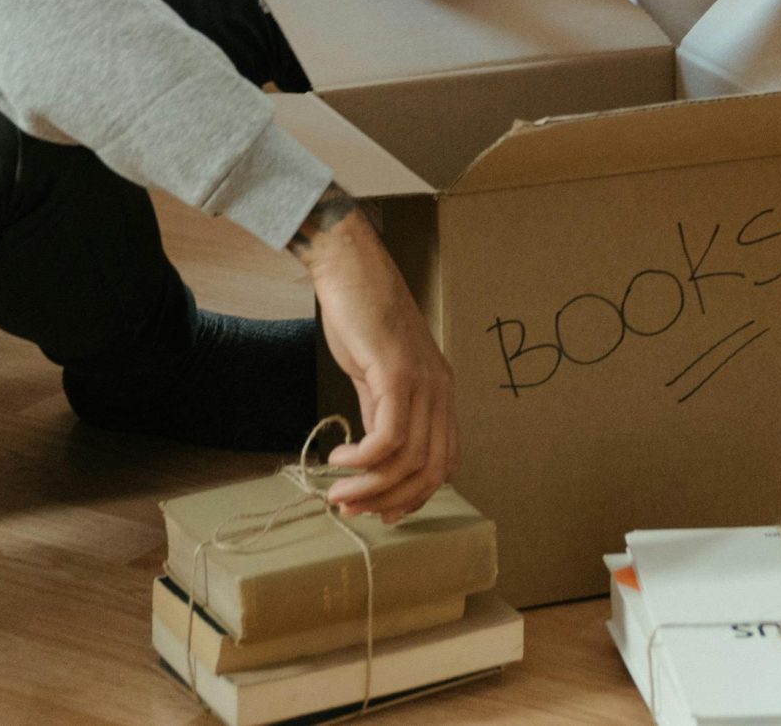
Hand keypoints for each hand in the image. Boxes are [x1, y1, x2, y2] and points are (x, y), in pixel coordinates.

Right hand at [290, 191, 456, 520]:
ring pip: (408, 460)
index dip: (415, 496)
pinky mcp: (397, 373)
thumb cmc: (360, 316)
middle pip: (430, 471)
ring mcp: (422, 382)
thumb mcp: (376, 374)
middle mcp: (441, 391)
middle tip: (350, 508)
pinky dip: (363, 459)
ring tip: (337, 492)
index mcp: (441, 392)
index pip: (443, 463)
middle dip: (390, 500)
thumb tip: (373, 456)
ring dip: (369, 487)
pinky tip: (338, 458)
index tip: (379, 511)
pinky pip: (388, 436)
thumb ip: (380, 412)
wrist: (350, 268)